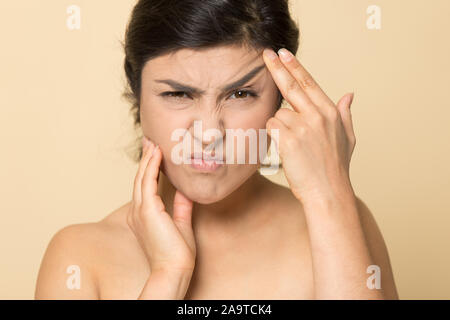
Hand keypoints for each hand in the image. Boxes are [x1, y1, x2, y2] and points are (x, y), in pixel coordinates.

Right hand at [127, 137, 196, 273]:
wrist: (174, 269)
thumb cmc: (177, 252)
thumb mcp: (181, 223)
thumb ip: (181, 205)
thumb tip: (186, 190)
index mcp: (143, 215)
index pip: (145, 186)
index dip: (149, 168)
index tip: (155, 152)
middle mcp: (138, 211)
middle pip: (141, 178)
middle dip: (146, 158)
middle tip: (150, 141)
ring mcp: (141, 210)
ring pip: (143, 177)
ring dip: (148, 158)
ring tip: (153, 142)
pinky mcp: (147, 210)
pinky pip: (148, 182)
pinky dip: (152, 166)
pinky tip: (157, 154)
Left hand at [262, 48, 355, 200]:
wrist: (328, 193)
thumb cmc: (335, 168)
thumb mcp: (348, 139)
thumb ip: (345, 115)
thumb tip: (349, 95)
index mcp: (330, 113)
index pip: (309, 83)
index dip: (295, 67)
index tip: (284, 54)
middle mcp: (317, 116)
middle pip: (292, 86)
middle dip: (277, 68)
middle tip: (267, 54)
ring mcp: (303, 127)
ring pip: (278, 114)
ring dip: (279, 128)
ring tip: (293, 146)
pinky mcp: (288, 139)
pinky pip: (272, 127)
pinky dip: (273, 137)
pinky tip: (285, 149)